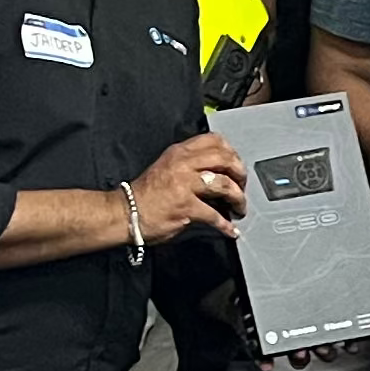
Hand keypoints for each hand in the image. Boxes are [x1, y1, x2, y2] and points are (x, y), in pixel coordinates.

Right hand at [131, 131, 248, 240]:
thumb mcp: (168, 168)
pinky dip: (226, 225)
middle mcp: (183, 164)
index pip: (214, 140)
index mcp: (179, 152)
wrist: (126, 212)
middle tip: (243, 187)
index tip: (237, 165)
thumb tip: (219, 174)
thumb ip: (191, 165)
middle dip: (240, 174)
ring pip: (225, 185)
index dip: (232, 152)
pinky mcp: (186, 207)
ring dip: (238, 199)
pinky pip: (215, 215)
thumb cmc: (147, 194)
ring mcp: (185, 185)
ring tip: (239, 208)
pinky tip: (230, 230)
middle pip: (225, 159)